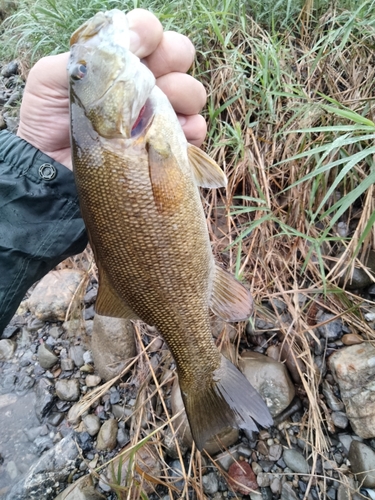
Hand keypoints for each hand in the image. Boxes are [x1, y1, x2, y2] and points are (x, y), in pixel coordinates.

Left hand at [16, 9, 206, 169]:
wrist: (55, 172)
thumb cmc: (48, 124)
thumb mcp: (51, 79)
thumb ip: (85, 53)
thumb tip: (129, 38)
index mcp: (118, 62)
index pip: (146, 33)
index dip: (148, 33)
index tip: (140, 47)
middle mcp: (142, 84)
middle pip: (177, 55)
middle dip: (174, 57)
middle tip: (157, 77)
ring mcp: (158, 115)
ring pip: (191, 91)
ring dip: (184, 94)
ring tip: (161, 111)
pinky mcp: (168, 146)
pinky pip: (195, 129)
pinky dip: (192, 128)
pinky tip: (176, 133)